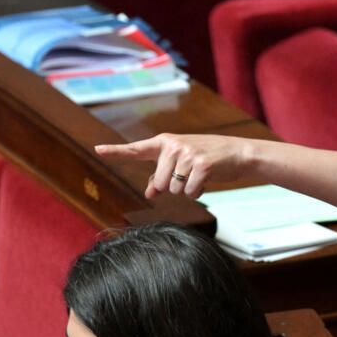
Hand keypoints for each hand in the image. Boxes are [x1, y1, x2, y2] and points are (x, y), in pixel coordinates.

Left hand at [95, 133, 249, 198]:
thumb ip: (162, 176)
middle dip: (174, 187)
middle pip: (160, 184)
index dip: (116, 151)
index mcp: (164, 143)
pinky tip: (207, 180)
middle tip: (190, 175)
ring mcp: (187, 154)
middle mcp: (173, 146)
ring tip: (200, 175)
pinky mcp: (202, 165)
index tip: (97, 150)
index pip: (136, 149)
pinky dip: (198, 192)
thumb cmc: (208, 158)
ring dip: (188, 189)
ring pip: (175, 190)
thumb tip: (150, 193)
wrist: (239, 153)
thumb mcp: (183, 163)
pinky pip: (190, 192)